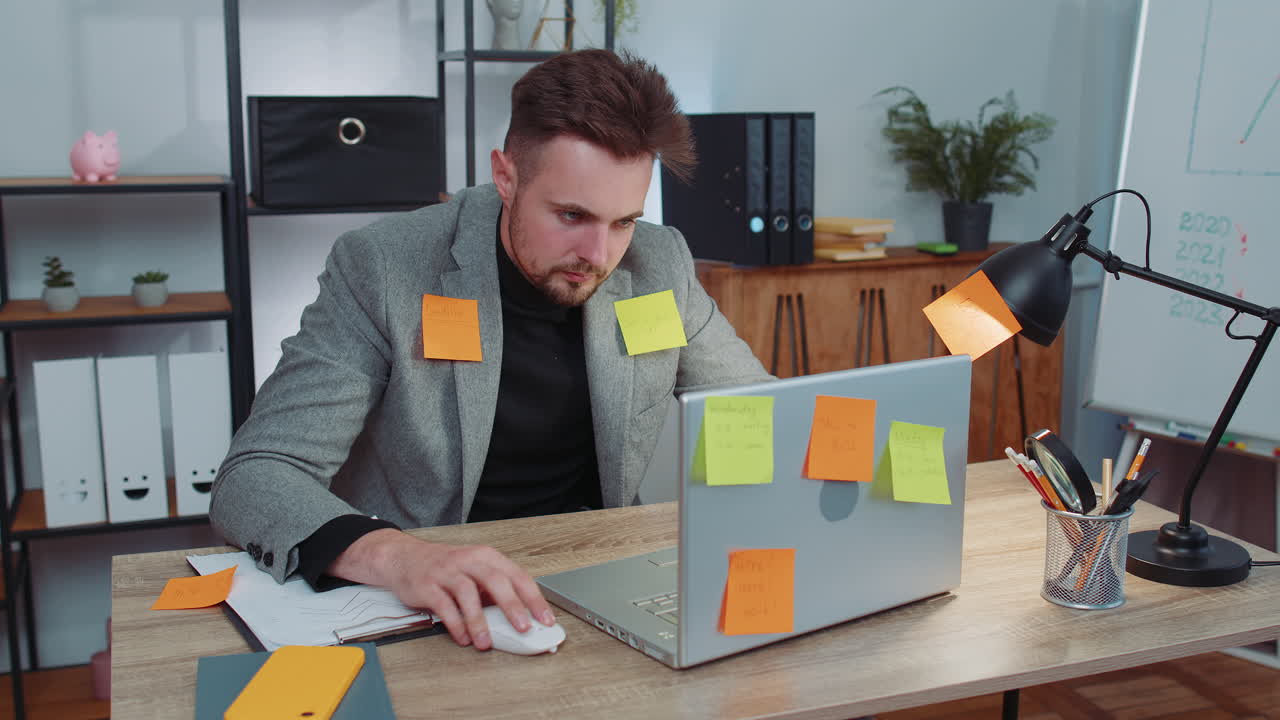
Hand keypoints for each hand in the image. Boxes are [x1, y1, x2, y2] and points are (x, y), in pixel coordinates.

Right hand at [328, 529, 555, 650]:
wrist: (405, 558)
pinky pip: (444, 606)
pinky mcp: (428, 585)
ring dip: (479, 621)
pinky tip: (463, 638)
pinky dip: (455, 624)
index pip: (517, 576)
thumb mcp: (475, 572)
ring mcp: (447, 571)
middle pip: (496, 581)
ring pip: (468, 594)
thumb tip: (521, 619)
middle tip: (523, 628)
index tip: (545, 619)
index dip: (534, 599)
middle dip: (512, 606)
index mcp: (487, 557)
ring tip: (486, 642)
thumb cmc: (446, 568)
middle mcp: (469, 561)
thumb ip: (494, 592)